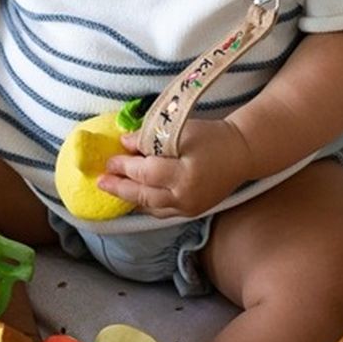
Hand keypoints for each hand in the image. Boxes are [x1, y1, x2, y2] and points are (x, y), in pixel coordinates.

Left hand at [97, 117, 252, 218]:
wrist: (242, 153)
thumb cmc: (213, 136)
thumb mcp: (181, 129)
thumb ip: (150, 137)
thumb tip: (123, 143)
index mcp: (185, 175)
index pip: (146, 173)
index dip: (124, 166)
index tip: (109, 159)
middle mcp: (186, 197)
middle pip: (144, 195)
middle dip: (119, 187)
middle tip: (100, 181)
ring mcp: (189, 208)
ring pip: (151, 207)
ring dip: (129, 198)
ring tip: (111, 189)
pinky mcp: (191, 212)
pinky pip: (162, 211)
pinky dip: (145, 203)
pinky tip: (132, 196)